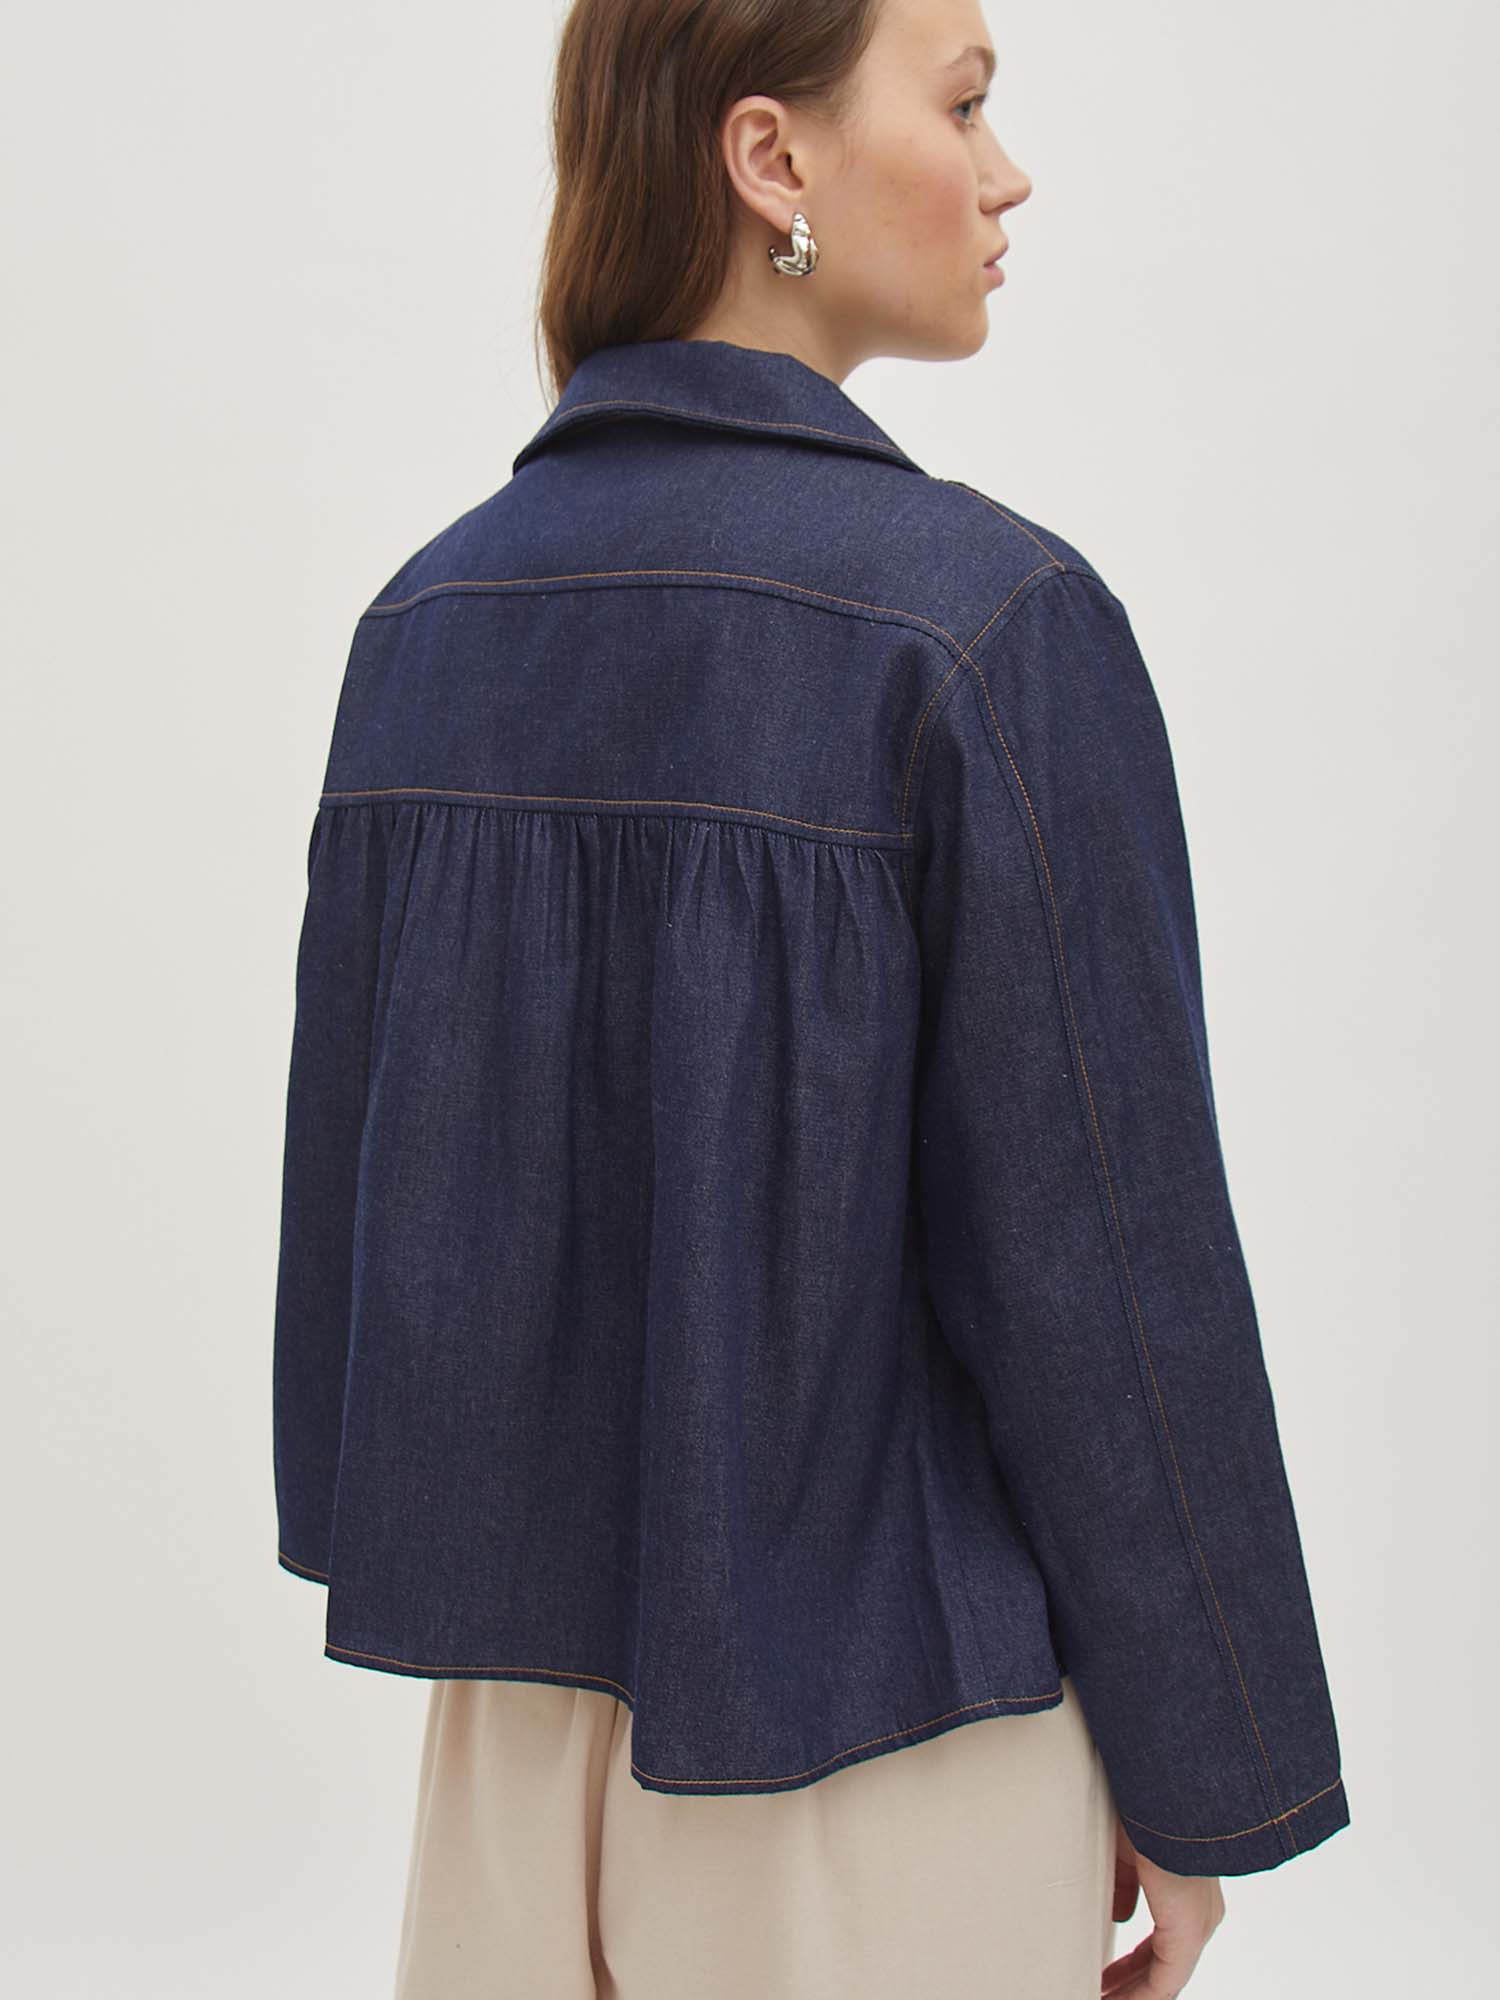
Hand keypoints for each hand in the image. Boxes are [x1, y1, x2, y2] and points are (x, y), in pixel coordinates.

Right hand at [1101, 1817, 1224, 1995]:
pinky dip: (1137, 1996)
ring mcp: (1197, 1926)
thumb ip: (1123, 1886)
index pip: (1160, 1946)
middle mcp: (1200, 1915)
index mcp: (1187, 1894)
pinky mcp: (1187, 1933)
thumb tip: (1120, 1915)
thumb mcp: (1126, 1851)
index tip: (1102, 1976)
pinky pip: (1164, 1983)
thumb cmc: (1141, 1807)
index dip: (1130, 1966)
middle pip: (1161, 1968)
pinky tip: (1108, 1998)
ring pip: (1163, 1979)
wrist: (1163, 1789)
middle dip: (1127, 1984)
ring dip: (1129, 1993)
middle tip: (1098, 1992)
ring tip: (1099, 1999)